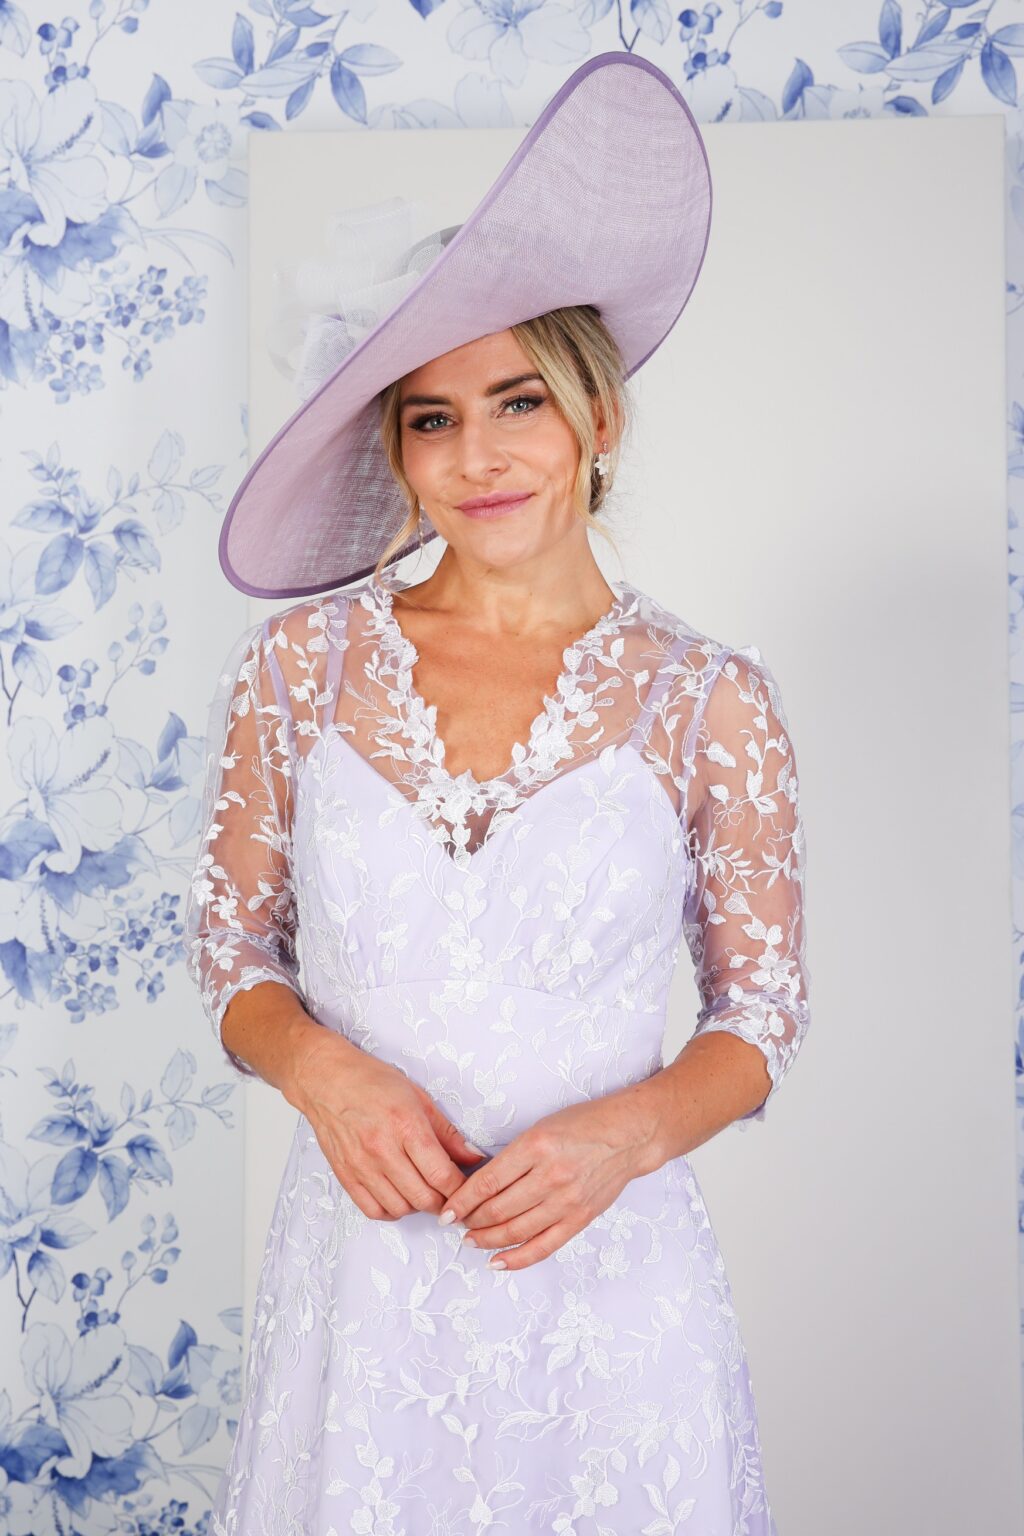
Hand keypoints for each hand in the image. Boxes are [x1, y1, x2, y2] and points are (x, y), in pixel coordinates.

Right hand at [290, 1028, 485, 1221]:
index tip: (468, 1190)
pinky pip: (373, 1210)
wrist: (326, 1080)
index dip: (461, 1189)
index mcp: (406, 1125)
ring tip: (424, 1191)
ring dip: (418, 1207)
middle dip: (444, 1203)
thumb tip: (473, 1157)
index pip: (442, 1174)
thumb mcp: (419, 1097)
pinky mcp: (346, 1176)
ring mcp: (362, 1166)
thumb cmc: (372, 1082)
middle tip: (450, 1195)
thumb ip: (447, 1132)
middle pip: (424, 1198)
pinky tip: (399, 1197)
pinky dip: (391, 1211)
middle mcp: (382, 1149)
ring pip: (400, 1208)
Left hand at [437, 1089, 660, 1270]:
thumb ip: (512, 1156)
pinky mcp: (580, 1218)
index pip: (487, 1182)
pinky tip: (497, 1262)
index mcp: (536, 1146)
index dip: (461, 1201)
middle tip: (456, 1224)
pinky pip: (543, 1246)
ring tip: (471, 1240)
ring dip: (487, 1240)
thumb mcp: (541, 1128)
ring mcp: (567, 1200)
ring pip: (516, 1230)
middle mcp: (550, 1175)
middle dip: (470, 1221)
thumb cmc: (583, 1125)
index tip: (446, 1211)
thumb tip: (478, 1185)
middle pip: (497, 1209)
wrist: (629, 1135)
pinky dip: (517, 1258)